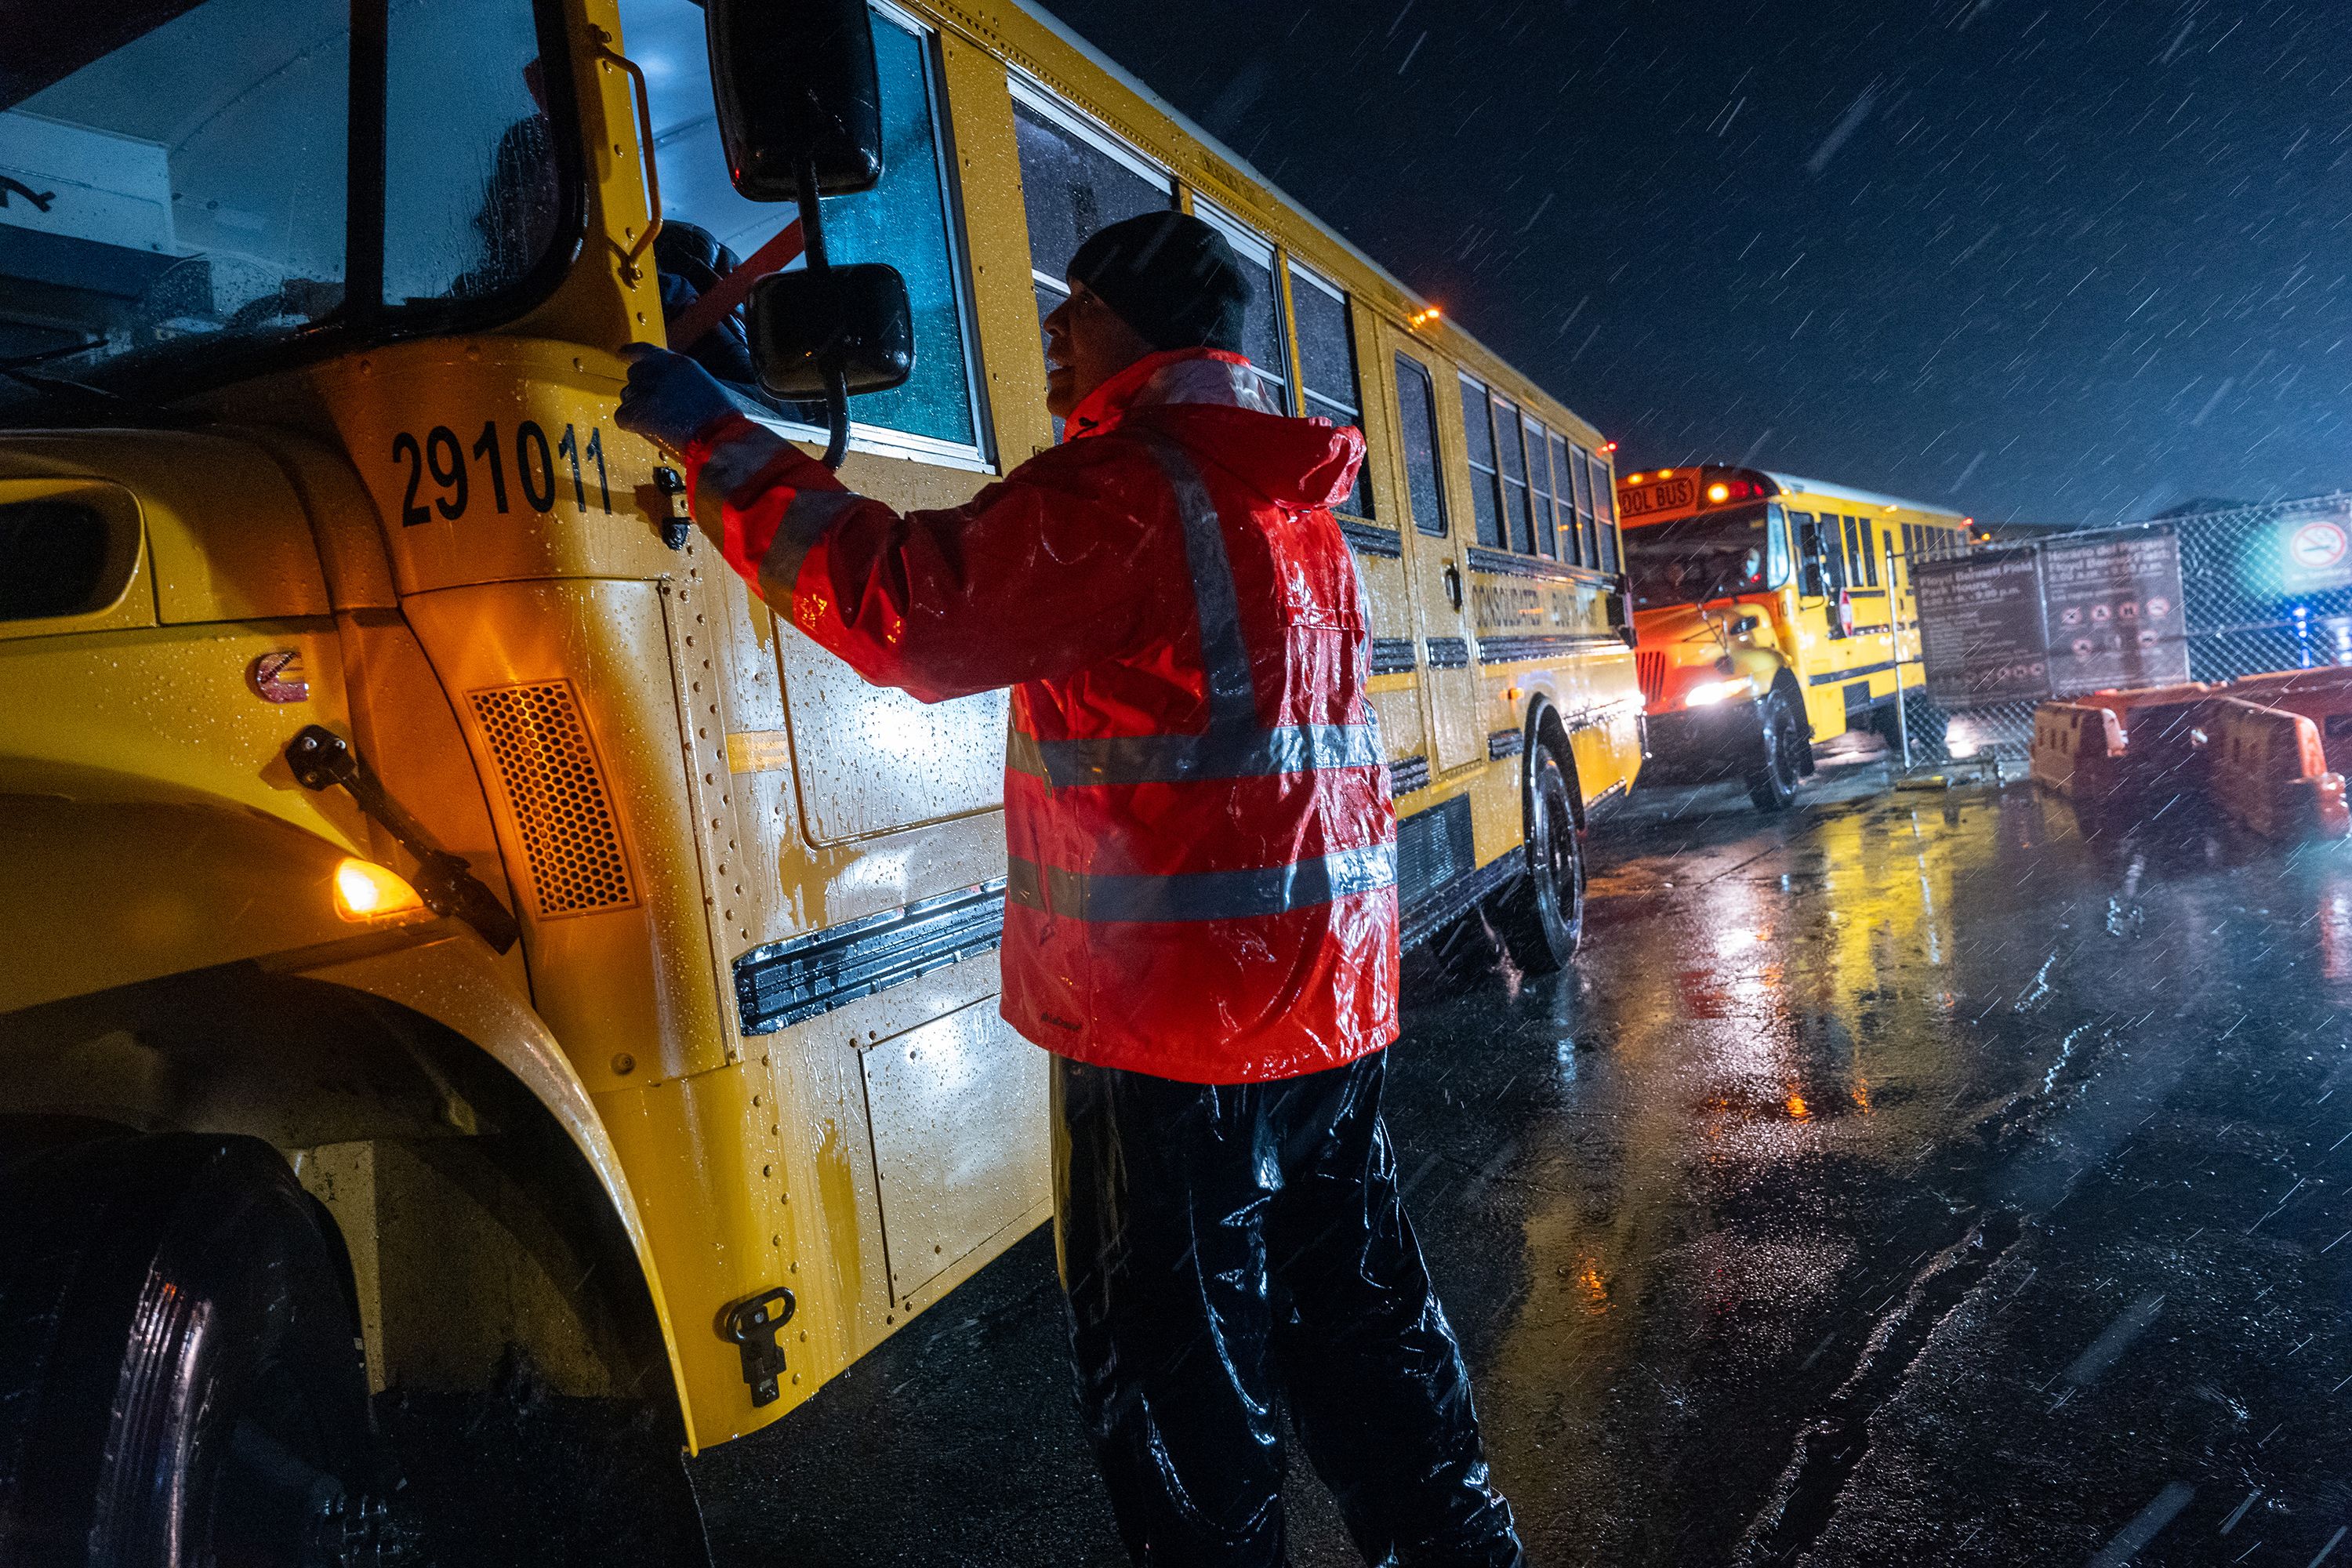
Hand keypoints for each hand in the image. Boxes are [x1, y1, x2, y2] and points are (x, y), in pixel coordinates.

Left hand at [615, 343, 742, 454]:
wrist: (720, 438)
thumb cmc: (722, 419)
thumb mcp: (709, 387)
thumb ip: (685, 381)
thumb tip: (674, 389)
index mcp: (677, 363)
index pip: (644, 350)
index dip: (631, 353)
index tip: (623, 355)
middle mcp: (657, 371)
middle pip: (634, 374)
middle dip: (642, 389)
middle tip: (657, 407)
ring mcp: (644, 391)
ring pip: (628, 396)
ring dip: (639, 408)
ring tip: (661, 423)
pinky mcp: (635, 413)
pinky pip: (622, 416)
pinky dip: (633, 425)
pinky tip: (651, 431)